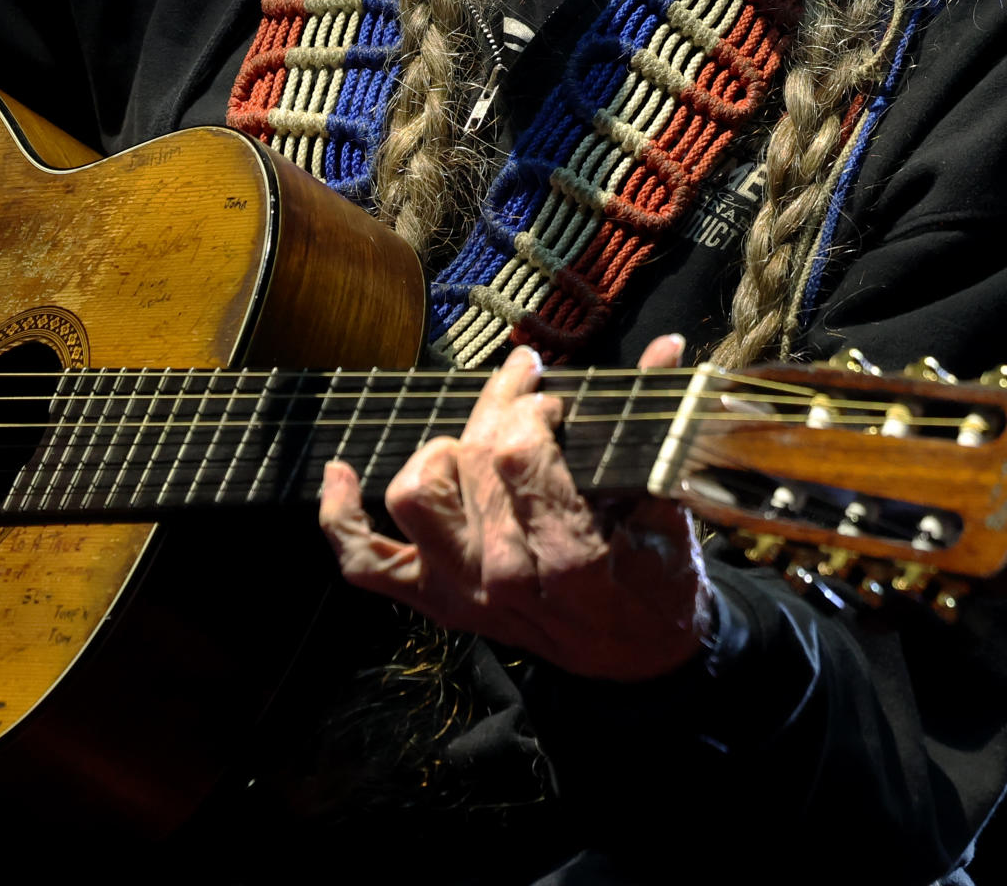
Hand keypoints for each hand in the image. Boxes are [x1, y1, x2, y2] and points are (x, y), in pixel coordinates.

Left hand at [320, 332, 710, 681]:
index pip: (519, 455)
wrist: (635, 660)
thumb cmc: (653, 580)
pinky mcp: (432, 600)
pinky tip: (341, 471)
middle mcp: (503, 577)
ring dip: (439, 454)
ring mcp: (460, 591)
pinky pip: (364, 560)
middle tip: (531, 398)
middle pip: (469, 461)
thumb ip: (657, 428)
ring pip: (411, 495)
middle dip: (501, 410)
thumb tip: (665, 347)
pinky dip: (339, 517)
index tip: (558, 402)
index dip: (534, 410)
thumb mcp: (667, 510)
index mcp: (568, 558)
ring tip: (478, 442)